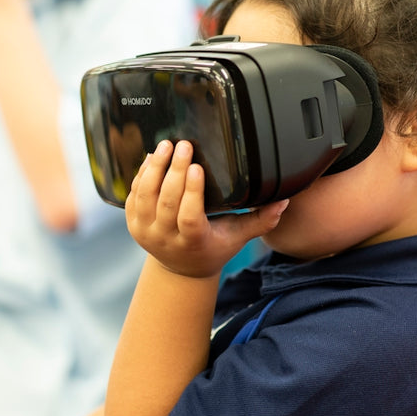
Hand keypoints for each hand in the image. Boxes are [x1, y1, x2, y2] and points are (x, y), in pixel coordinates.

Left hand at [126, 140, 287, 277]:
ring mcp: (146, 232)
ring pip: (145, 197)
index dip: (191, 192)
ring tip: (165, 146)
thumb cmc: (213, 247)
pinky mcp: (133, 224)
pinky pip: (133, 197)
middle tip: (183, 146)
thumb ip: (260, 220)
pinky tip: (150, 158)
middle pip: (166, 202)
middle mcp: (166, 239)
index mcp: (193, 242)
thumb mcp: (237, 237)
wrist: (181, 269)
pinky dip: (141, 176)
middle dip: (174, 170)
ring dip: (154, 169)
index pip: (189, 217)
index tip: (198, 167)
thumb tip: (284, 200)